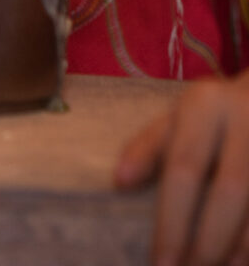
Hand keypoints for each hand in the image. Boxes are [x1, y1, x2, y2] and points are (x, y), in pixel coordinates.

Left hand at [115, 72, 248, 264]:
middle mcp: (245, 118)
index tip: (160, 264)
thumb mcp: (176, 118)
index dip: (173, 220)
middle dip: (209, 243)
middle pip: (229, 191)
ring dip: (239, 249)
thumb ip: (149, 148)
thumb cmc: (210, 115)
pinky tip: (243, 261)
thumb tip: (119, 182)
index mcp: (206, 105)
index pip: (185, 169)